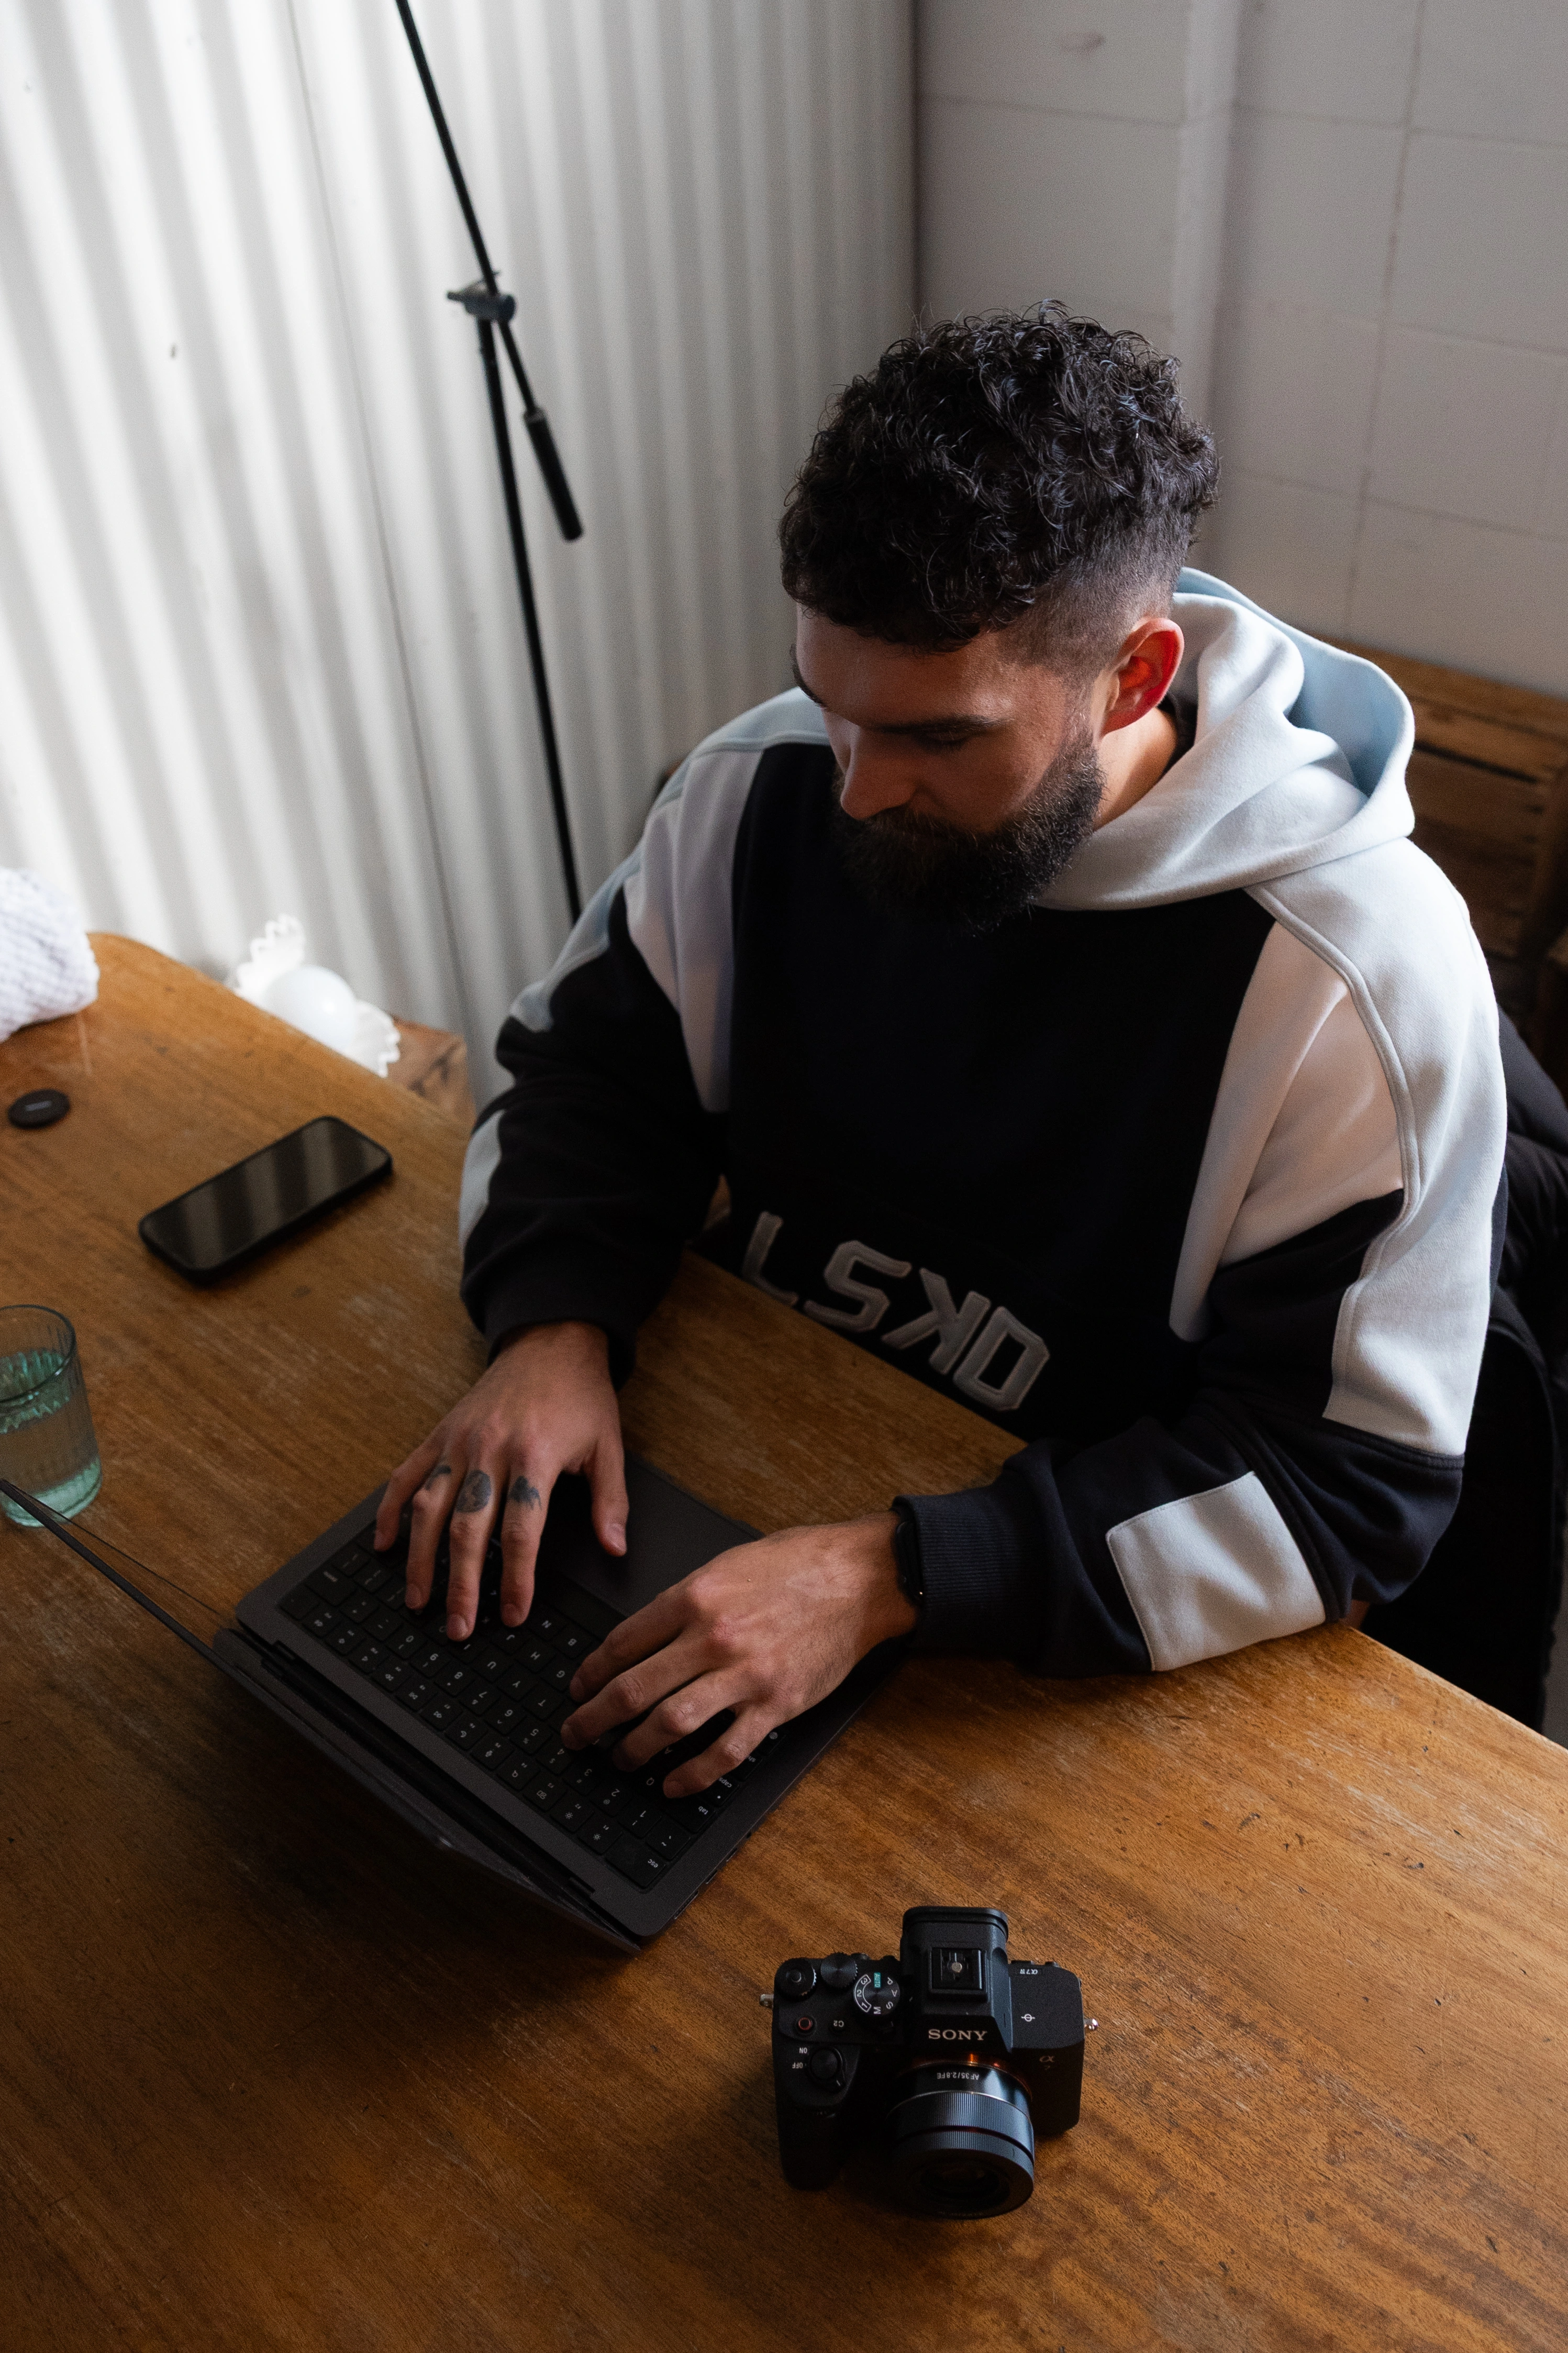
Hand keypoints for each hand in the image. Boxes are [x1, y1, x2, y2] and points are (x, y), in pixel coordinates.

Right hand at [373, 1321, 624, 1638]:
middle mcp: (490, 1450)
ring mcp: (458, 1442)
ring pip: (429, 1508)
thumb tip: (615, 1549)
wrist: (552, 1341)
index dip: (515, 1577)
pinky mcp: (439, 1433)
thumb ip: (609, 1501)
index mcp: (535, 1456)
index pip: (521, 1531)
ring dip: (420, 1559)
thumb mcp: (608, 1445)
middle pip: (468, 1528)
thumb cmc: (581, 1396)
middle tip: (458, 1627)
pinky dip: (389, 1510)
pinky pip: (406, 1476)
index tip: (512, 1613)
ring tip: (417, 1601)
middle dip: (461, 1585)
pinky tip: (383, 1544)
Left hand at [559, 1513, 916, 1796]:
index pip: (622, 1643)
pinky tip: (672, 1784)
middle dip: (593, 1718)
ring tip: (620, 1759)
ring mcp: (746, 1674)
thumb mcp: (727, 1564)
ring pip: (670, 1723)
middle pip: (634, 1689)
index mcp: (695, 1595)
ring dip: (635, 1748)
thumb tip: (641, 1636)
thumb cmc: (796, 1564)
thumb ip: (682, 1600)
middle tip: (576, 1734)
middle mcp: (713, 1637)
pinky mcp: (776, 1704)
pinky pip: (726, 1751)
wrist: (860, 1577)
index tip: (579, 1688)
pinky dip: (693, 1774)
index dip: (590, 1672)